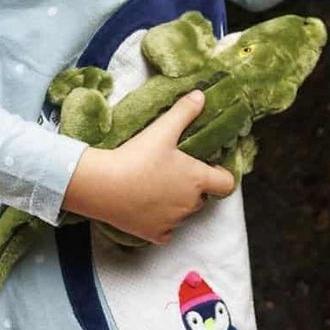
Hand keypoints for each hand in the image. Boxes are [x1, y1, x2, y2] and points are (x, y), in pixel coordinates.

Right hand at [62, 91, 235, 243]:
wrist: (102, 186)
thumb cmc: (136, 156)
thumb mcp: (163, 129)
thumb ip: (184, 112)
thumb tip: (201, 95)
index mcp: (197, 180)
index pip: (227, 183)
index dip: (221, 174)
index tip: (209, 166)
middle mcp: (190, 204)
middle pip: (202, 197)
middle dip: (194, 187)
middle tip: (174, 171)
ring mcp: (173, 222)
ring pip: (183, 213)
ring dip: (177, 203)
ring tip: (157, 186)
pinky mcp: (154, 234)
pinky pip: (166, 231)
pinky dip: (161, 222)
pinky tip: (149, 208)